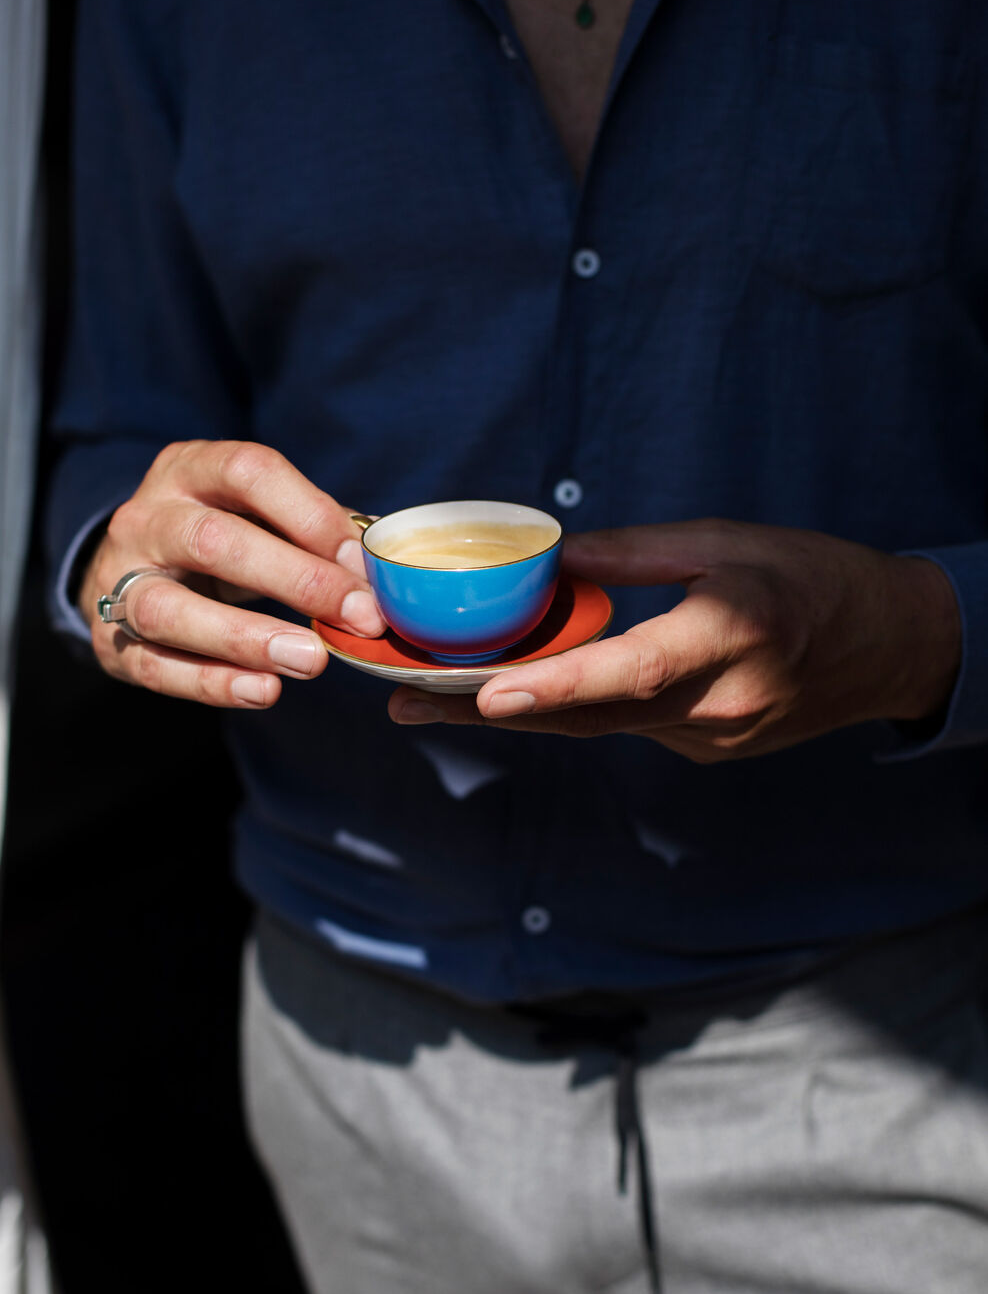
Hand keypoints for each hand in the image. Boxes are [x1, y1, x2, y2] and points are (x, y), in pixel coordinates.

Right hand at [80, 440, 384, 706]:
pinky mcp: (111, 640)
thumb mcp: (253, 514)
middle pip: (213, 540)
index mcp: (189, 469)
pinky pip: (157, 665)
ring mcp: (118, 579)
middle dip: (295, 579)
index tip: (361, 563)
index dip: (310, 514)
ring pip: (170, 608)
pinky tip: (264, 691)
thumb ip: (311, 530)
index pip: (248, 472)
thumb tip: (380, 565)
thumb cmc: (214, 539)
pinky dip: (212, 683)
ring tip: (310, 660)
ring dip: (246, 637)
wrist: (122, 569)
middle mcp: (146, 517)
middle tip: (357, 617)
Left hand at [387, 519, 961, 761]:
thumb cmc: (812, 577)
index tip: (484, 696)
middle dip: (489, 710)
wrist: (889, 647)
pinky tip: (525, 691)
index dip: (554, 686)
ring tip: (435, 694)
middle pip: (588, 716)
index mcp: (728, 636)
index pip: (628, 673)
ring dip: (523, 711)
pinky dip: (577, 709)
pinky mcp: (707, 752)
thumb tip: (552, 560)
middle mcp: (716, 702)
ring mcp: (712, 739)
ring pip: (600, 727)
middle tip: (404, 700)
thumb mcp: (727, 540)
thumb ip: (635, 553)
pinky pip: (628, 730)